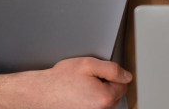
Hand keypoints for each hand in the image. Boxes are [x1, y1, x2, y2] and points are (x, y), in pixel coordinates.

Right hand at [0, 57, 131, 108]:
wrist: (40, 93)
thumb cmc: (61, 78)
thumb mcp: (89, 64)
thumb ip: (112, 69)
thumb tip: (127, 76)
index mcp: (104, 98)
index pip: (123, 84)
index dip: (112, 75)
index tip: (99, 73)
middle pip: (115, 95)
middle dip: (107, 85)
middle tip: (89, 79)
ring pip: (106, 103)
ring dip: (99, 94)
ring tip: (83, 87)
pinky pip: (95, 108)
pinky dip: (91, 102)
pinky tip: (80, 95)